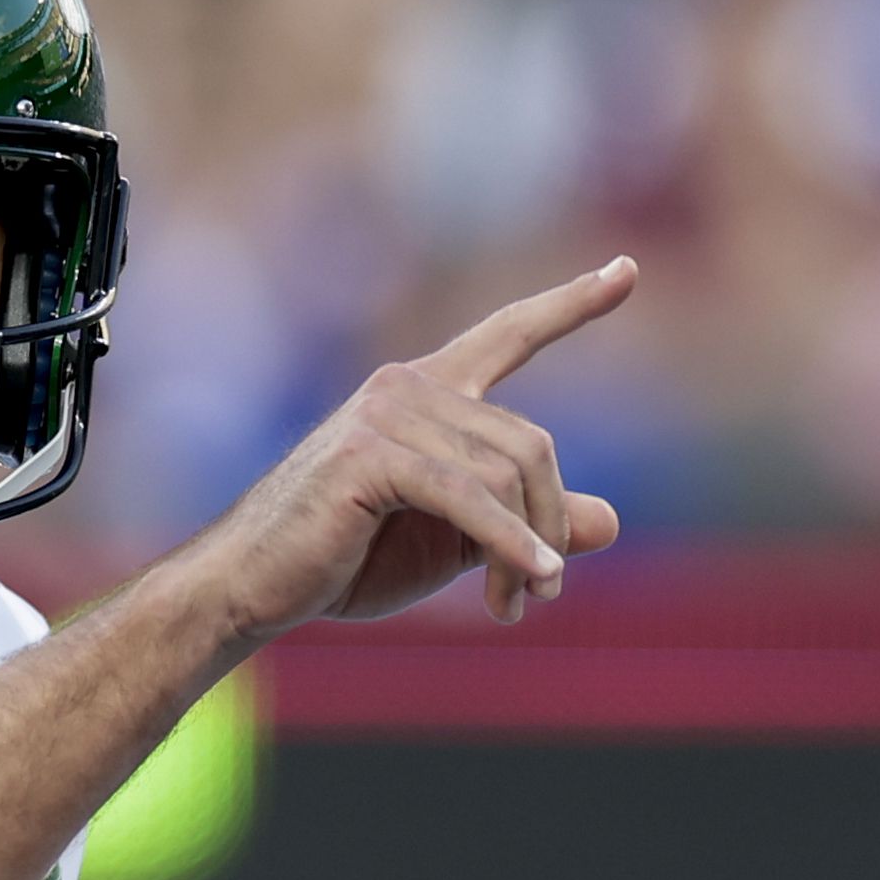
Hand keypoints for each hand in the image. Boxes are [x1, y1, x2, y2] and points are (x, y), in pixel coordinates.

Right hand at [180, 257, 635, 637]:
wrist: (252, 587)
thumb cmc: (346, 562)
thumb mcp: (456, 544)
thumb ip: (528, 525)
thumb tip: (612, 521)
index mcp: (428, 392)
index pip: (509, 336)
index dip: (571, 305)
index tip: (626, 271)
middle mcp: (409, 386)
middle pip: (532, 446)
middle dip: (549, 526)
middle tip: (541, 595)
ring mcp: (387, 414)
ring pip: (508, 473)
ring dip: (526, 553)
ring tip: (516, 607)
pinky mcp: (371, 455)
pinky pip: (469, 498)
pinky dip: (509, 544)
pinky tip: (532, 580)